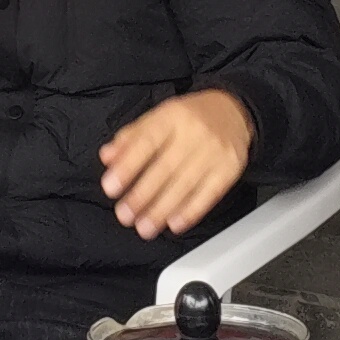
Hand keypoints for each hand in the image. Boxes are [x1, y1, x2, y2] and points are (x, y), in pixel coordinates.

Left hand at [96, 89, 256, 239]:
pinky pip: (210, 193)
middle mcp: (194, 132)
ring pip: (185, 184)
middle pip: (165, 168)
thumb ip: (130, 138)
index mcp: (171, 116)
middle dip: (142, 196)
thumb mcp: (157, 118)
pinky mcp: (230, 168)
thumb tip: (107, 157)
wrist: (232, 111)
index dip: (127, 166)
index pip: (146, 142)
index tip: (110, 187)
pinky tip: (175, 224)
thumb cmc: (188, 118)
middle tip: (125, 216)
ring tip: (145, 228)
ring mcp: (214, 151)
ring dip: (162, 210)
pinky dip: (191, 211)